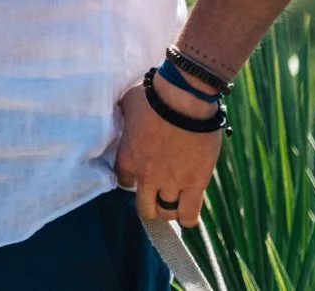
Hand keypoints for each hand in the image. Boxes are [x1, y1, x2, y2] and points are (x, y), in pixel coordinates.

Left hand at [113, 76, 222, 227]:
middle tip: (157, 193)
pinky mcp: (195, 183)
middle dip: (149, 203)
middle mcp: (146, 176)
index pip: (123, 181)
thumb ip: (123, 113)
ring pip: (166, 213)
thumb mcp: (128, 102)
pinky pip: (189, 214)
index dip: (132, 179)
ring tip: (175, 200)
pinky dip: (187, 218)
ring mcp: (171, 182)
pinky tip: (187, 214)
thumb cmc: (155, 95)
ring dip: (169, 208)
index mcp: (127, 157)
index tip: (139, 173)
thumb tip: (119, 108)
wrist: (184, 98)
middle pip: (144, 207)